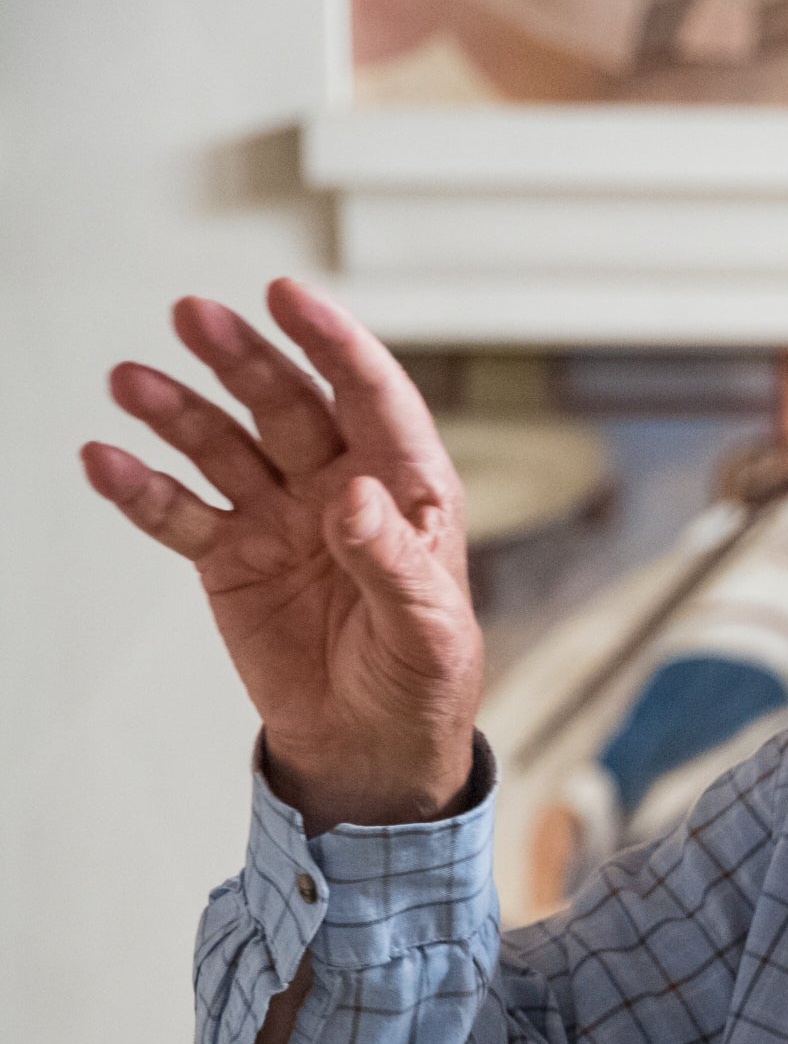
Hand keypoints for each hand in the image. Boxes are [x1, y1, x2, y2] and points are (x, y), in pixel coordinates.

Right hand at [82, 280, 482, 829]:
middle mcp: (340, 488)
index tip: (289, 297)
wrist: (370, 745)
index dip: (334, 344)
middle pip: (287, 405)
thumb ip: (391, 560)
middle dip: (243, 359)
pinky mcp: (232, 558)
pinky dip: (141, 488)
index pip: (372, 398)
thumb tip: (358, 497)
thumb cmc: (422, 679)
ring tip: (129, 381)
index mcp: (407, 489)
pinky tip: (103, 460)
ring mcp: (281, 517)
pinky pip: (182, 512)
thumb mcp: (427, 627)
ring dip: (178, 412)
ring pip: (225, 445)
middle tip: (193, 315)